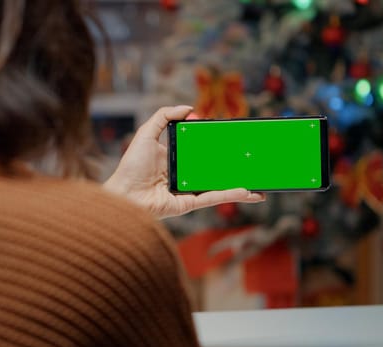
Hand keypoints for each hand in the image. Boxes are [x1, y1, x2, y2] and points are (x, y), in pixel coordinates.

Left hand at [103, 105, 264, 218]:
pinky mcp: (189, 204)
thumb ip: (164, 116)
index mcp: (174, 158)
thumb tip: (188, 107)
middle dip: (233, 164)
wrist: (123, 194)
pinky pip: (213, 197)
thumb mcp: (146, 134)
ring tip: (259, 179)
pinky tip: (248, 191)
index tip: (230, 136)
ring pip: (219, 185)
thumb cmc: (131, 166)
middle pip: (212, 167)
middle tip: (252, 156)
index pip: (199, 149)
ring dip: (240, 184)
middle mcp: (183, 174)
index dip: (213, 143)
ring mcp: (187, 190)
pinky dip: (231, 194)